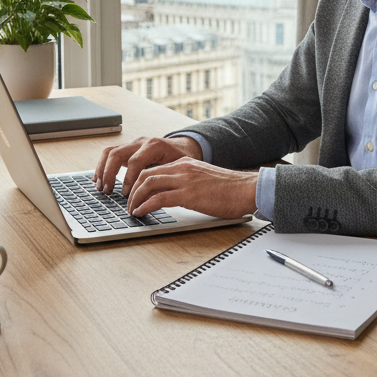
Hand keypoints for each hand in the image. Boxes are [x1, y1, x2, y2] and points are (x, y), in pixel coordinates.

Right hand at [94, 135, 202, 194]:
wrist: (185, 147)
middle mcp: (141, 142)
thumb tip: (151, 199)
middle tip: (107, 191)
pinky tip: (98, 179)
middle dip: (109, 174)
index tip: (126, 194)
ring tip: (100, 187)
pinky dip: (102, 166)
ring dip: (102, 170)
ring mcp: (133, 144)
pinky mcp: (129, 149)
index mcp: (154, 146)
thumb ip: (163, 180)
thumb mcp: (178, 169)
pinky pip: (111, 154)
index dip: (129, 179)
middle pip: (117, 154)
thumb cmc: (182, 160)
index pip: (135, 161)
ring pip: (110, 152)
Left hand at [126, 158, 258, 218]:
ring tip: (132, 210)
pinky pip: (158, 198)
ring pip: (147, 183)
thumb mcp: (204, 180)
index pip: (154, 169)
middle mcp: (182, 168)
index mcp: (186, 163)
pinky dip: (145, 205)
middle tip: (128, 203)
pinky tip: (141, 212)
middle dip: (132, 190)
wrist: (247, 189)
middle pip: (145, 174)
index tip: (134, 194)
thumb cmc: (231, 189)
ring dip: (135, 198)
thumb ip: (188, 183)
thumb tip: (174, 196)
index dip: (139, 182)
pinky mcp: (188, 194)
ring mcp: (185, 180)